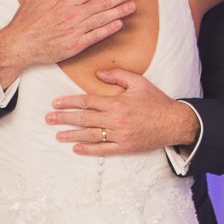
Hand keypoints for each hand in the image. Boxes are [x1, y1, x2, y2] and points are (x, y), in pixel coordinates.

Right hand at [0, 0, 141, 87]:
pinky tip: (120, 24)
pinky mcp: (75, 45)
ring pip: (103, 18)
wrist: (18, 45)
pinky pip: (96, 36)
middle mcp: (72, 14)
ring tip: (134, 6)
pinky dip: (109, 30)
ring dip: (120, 11)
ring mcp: (75, 30)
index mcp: (65, 0)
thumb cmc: (26, 21)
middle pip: (103, 2)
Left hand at [47, 69, 200, 155]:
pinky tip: (76, 148)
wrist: (174, 122)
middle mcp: (116, 119)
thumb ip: (118, 75)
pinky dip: (89, 150)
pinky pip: (104, 149)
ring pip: (91, 135)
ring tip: (58, 135)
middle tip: (49, 119)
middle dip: (64, 118)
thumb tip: (98, 73)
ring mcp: (120, 134)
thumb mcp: (139, 82)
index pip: (87, 101)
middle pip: (84, 119)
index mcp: (117, 102)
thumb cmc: (156, 101)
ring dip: (72, 135)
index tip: (56, 103)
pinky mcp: (126, 147)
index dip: (70, 102)